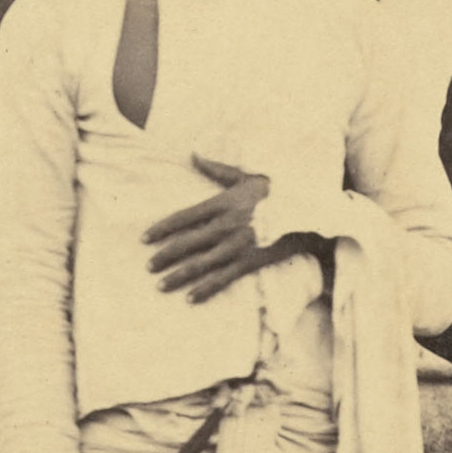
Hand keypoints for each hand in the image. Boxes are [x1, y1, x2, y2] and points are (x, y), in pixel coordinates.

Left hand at [139, 156, 280, 306]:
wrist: (306, 212)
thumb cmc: (275, 191)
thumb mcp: (246, 176)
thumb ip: (217, 169)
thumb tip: (194, 154)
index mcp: (222, 203)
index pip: (184, 217)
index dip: (162, 228)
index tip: (145, 238)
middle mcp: (226, 225)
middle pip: (187, 242)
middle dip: (165, 255)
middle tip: (148, 265)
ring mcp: (237, 246)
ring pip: (200, 264)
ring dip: (179, 276)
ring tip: (160, 285)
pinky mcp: (249, 261)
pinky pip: (223, 278)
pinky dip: (205, 289)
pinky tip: (190, 298)